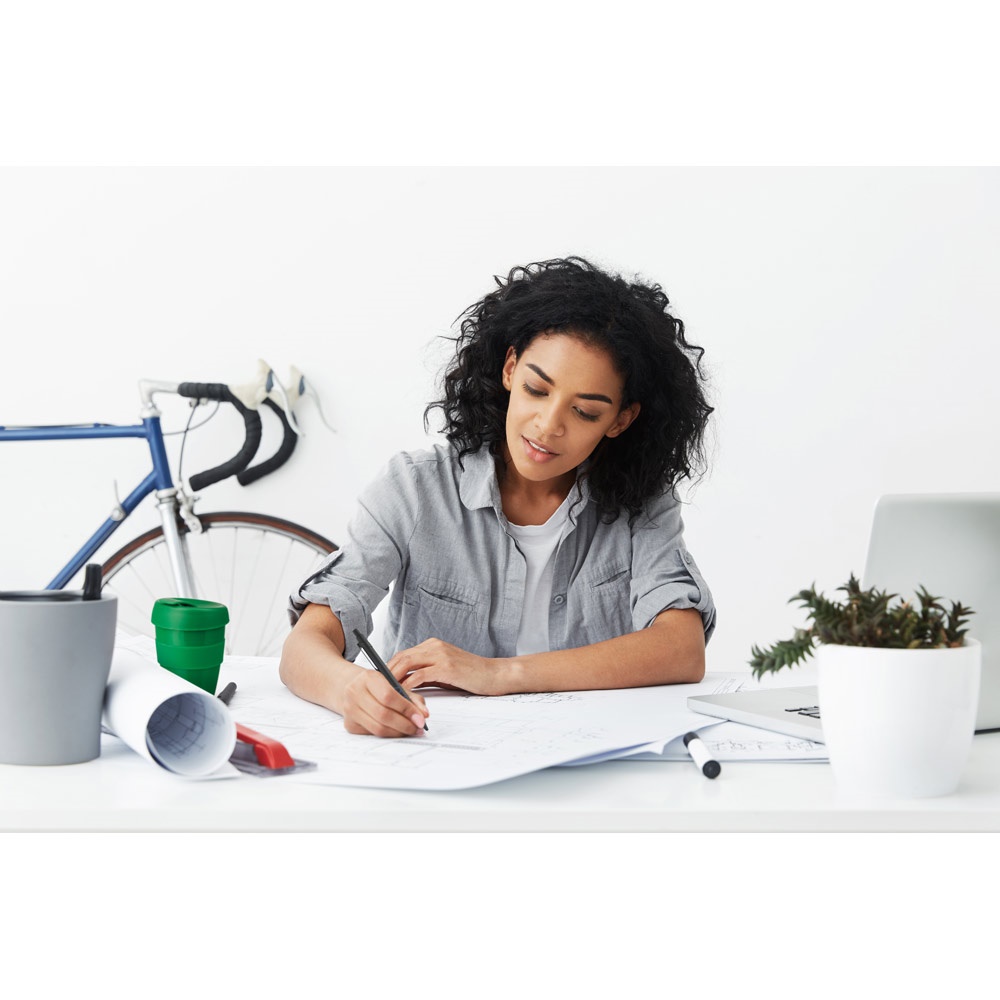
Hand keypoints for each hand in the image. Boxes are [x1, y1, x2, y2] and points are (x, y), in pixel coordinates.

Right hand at [340, 662, 429, 737]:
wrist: (352, 688)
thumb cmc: (376, 685)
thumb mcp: (393, 683)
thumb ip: (411, 697)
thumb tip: (424, 714)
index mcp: (367, 677)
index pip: (389, 696)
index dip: (407, 709)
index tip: (421, 718)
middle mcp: (354, 692)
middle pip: (383, 714)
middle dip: (405, 724)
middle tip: (419, 728)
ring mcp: (349, 709)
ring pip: (378, 727)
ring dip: (399, 732)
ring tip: (411, 730)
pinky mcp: (349, 724)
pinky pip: (373, 733)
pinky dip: (389, 734)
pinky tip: (398, 731)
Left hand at [389, 638, 507, 696]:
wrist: (494, 674)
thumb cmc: (471, 675)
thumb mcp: (444, 672)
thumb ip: (425, 674)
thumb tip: (404, 684)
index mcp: (433, 645)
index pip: (404, 654)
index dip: (389, 667)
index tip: (379, 681)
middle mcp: (434, 646)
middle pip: (402, 657)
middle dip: (386, 672)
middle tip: (375, 687)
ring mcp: (440, 655)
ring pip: (408, 663)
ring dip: (394, 678)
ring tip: (385, 691)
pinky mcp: (447, 667)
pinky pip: (421, 675)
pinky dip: (409, 684)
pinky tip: (403, 694)